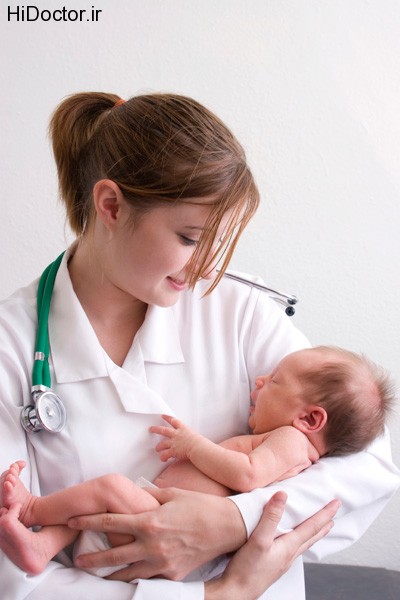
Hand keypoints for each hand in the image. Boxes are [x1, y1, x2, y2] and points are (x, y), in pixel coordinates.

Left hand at [69, 486, 246, 580]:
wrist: (227, 527)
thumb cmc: (200, 506)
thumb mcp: (173, 494)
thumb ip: (150, 495)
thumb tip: (135, 492)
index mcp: (150, 522)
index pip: (110, 522)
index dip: (88, 522)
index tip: (73, 522)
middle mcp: (152, 545)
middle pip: (113, 555)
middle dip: (92, 558)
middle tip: (78, 559)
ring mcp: (162, 563)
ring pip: (127, 573)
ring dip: (110, 573)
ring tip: (97, 574)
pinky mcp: (172, 575)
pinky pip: (148, 578)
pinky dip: (136, 578)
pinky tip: (127, 577)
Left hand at [149, 414, 199, 460]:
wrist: (199, 448)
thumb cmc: (201, 443)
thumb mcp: (196, 436)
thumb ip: (191, 437)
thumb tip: (195, 440)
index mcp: (183, 429)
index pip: (174, 421)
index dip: (167, 418)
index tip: (163, 416)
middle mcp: (177, 434)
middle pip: (163, 430)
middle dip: (156, 429)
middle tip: (151, 429)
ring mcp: (174, 443)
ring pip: (162, 444)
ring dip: (158, 447)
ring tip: (156, 448)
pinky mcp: (173, 451)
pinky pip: (165, 454)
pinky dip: (163, 457)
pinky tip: (163, 459)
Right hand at [205, 491, 340, 598]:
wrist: (236, 592)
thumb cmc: (247, 570)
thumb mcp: (259, 539)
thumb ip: (270, 517)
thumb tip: (282, 496)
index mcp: (289, 547)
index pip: (312, 527)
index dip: (325, 513)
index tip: (336, 502)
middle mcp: (289, 555)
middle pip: (312, 536)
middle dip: (324, 523)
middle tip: (334, 513)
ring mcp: (282, 561)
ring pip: (304, 543)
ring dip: (314, 532)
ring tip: (320, 526)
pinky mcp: (274, 564)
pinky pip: (293, 548)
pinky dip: (300, 539)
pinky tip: (293, 540)